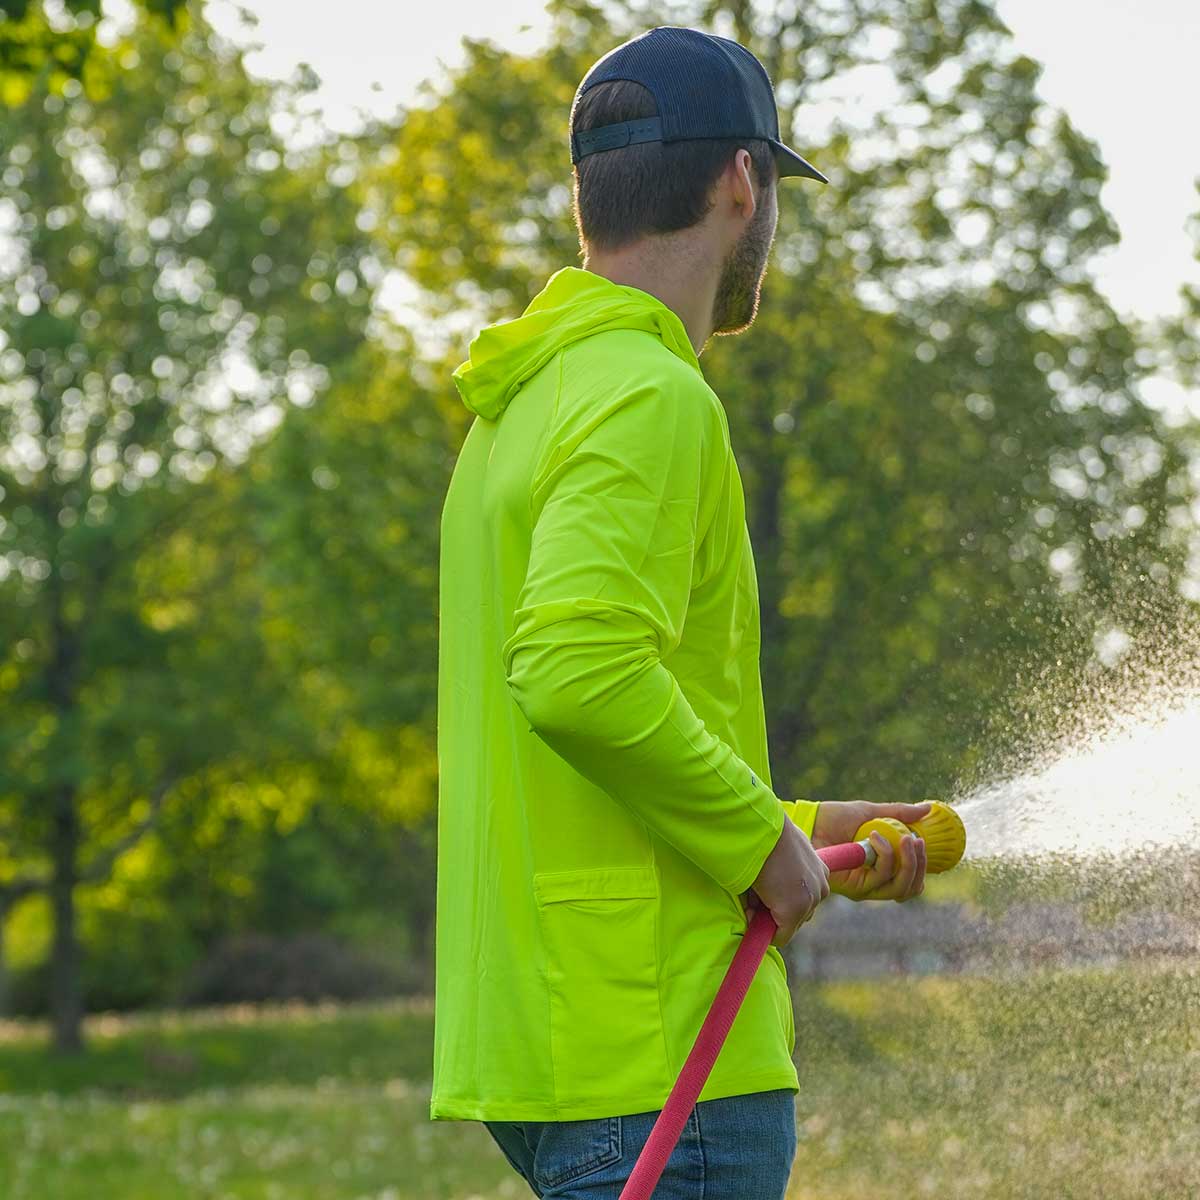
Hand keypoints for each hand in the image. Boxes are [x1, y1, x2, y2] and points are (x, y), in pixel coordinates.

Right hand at [740, 816, 830, 948]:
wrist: (761, 830)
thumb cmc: (767, 834)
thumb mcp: (785, 850)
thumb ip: (787, 870)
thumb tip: (773, 889)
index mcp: (819, 870)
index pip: (805, 898)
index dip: (782, 899)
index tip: (766, 892)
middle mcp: (820, 887)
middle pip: (800, 915)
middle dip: (777, 911)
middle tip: (756, 897)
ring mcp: (808, 902)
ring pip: (789, 925)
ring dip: (770, 918)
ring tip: (753, 897)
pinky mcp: (793, 912)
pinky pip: (780, 936)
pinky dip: (764, 932)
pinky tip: (750, 913)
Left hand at [811, 800, 929, 902]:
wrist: (810, 821)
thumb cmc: (835, 818)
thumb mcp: (871, 812)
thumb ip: (899, 813)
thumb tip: (928, 808)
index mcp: (881, 868)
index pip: (911, 880)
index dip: (922, 866)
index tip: (920, 840)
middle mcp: (875, 882)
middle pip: (909, 888)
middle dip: (919, 865)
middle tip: (916, 840)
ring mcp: (865, 887)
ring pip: (899, 887)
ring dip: (906, 861)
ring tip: (903, 838)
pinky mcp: (854, 887)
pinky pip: (880, 878)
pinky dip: (885, 856)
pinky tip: (875, 837)